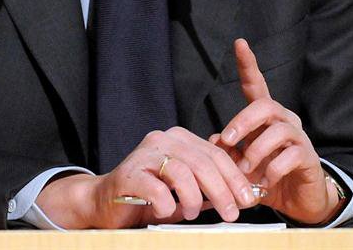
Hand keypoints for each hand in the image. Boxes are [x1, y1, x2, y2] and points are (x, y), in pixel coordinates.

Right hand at [34, 126, 258, 228]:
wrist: (104, 202)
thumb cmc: (148, 196)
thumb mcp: (184, 189)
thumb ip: (208, 186)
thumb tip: (242, 195)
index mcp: (179, 139)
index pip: (215, 154)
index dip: (234, 177)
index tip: (248, 199)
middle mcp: (162, 140)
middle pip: (202, 162)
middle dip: (222, 190)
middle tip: (231, 213)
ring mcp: (144, 155)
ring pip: (182, 172)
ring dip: (193, 198)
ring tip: (192, 213)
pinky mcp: (128, 174)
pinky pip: (156, 188)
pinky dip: (166, 204)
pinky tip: (166, 211)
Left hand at [214, 38, 339, 225]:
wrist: (298, 201)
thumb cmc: (266, 175)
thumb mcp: (240, 163)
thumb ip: (228, 150)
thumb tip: (215, 139)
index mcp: (266, 117)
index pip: (257, 85)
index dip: (248, 64)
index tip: (240, 43)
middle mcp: (284, 120)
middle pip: (265, 105)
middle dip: (242, 122)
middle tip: (227, 141)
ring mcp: (298, 137)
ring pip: (277, 131)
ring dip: (255, 151)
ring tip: (246, 170)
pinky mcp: (308, 157)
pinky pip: (289, 157)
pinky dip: (271, 171)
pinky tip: (264, 183)